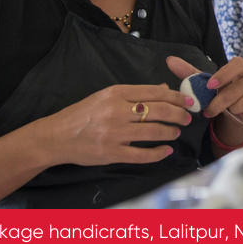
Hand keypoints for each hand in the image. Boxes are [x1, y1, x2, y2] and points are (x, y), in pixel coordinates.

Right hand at [36, 83, 193, 166]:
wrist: (55, 137)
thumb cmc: (82, 114)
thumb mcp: (105, 96)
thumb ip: (135, 93)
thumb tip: (163, 89)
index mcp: (115, 93)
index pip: (154, 92)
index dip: (175, 97)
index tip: (187, 101)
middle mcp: (116, 111)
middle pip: (159, 111)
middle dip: (179, 114)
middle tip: (187, 118)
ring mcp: (114, 133)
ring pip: (153, 131)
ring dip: (170, 132)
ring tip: (176, 132)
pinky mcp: (111, 153)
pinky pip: (142, 154)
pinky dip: (158, 153)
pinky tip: (166, 151)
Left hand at [166, 57, 242, 140]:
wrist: (239, 113)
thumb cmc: (223, 94)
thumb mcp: (206, 85)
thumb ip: (190, 73)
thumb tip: (170, 60)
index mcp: (242, 67)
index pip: (237, 64)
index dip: (224, 74)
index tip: (209, 86)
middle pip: (239, 88)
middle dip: (220, 102)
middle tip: (208, 111)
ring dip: (233, 110)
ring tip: (228, 111)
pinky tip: (242, 116)